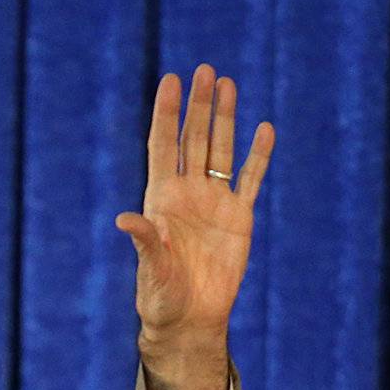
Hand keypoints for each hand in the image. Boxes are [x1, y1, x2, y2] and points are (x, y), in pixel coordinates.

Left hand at [115, 64, 274, 349]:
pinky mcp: (238, 218)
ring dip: (225, 118)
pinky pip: (250, 180)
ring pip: (221, 151)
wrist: (190, 320)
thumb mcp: (150, 269)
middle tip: (204, 70)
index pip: (163, 146)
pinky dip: (259, 155)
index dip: (166, 114)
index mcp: (161, 201)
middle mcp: (187, 195)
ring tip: (227, 83)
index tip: (170, 80)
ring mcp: (214, 203)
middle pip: (193, 139)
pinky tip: (264, 128)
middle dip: (198, 106)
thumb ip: (143, 242)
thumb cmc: (161, 298)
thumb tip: (125, 220)